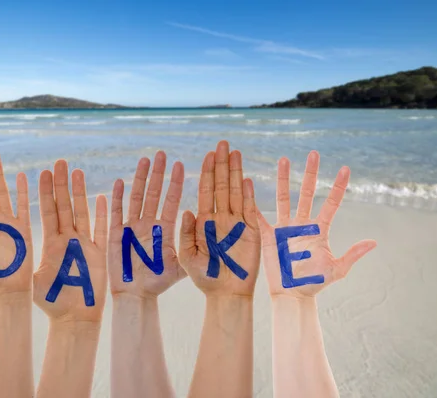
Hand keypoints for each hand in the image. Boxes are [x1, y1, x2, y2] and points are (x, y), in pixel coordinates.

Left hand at [33, 160, 107, 322]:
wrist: (73, 319)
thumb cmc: (51, 304)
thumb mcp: (32, 282)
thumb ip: (12, 264)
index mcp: (48, 244)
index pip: (46, 212)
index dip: (43, 192)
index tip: (42, 172)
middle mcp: (65, 240)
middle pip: (63, 207)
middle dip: (61, 185)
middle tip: (59, 162)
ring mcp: (82, 246)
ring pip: (81, 214)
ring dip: (79, 193)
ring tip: (77, 171)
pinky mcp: (98, 255)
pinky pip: (100, 231)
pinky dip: (102, 215)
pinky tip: (103, 197)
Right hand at [108, 151, 184, 297]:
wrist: (136, 296)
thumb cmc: (158, 283)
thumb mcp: (180, 266)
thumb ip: (188, 244)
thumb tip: (194, 218)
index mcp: (164, 229)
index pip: (171, 200)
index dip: (175, 183)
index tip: (181, 164)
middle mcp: (149, 224)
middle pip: (153, 193)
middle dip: (157, 174)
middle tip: (162, 154)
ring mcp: (132, 227)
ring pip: (136, 197)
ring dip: (139, 179)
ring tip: (144, 160)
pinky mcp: (116, 234)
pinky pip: (116, 212)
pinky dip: (117, 198)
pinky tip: (120, 182)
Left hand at [179, 141, 260, 296]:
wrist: (225, 294)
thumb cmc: (204, 277)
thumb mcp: (187, 256)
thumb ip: (185, 234)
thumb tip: (185, 210)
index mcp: (204, 222)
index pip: (206, 191)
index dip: (207, 173)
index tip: (207, 154)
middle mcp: (220, 218)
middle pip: (221, 186)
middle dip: (221, 165)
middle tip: (222, 143)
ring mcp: (236, 224)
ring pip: (236, 192)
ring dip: (235, 173)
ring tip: (235, 153)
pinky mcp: (251, 232)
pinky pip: (249, 210)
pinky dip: (249, 195)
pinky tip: (247, 178)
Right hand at [256, 151, 376, 297]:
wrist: (292, 295)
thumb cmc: (314, 283)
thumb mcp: (337, 269)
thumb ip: (352, 254)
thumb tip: (373, 241)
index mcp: (319, 230)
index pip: (331, 203)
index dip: (338, 186)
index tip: (345, 168)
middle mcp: (302, 224)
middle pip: (306, 193)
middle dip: (310, 173)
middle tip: (314, 154)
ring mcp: (284, 228)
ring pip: (284, 198)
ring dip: (283, 179)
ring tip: (283, 159)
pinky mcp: (268, 235)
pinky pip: (260, 217)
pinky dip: (254, 203)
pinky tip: (249, 186)